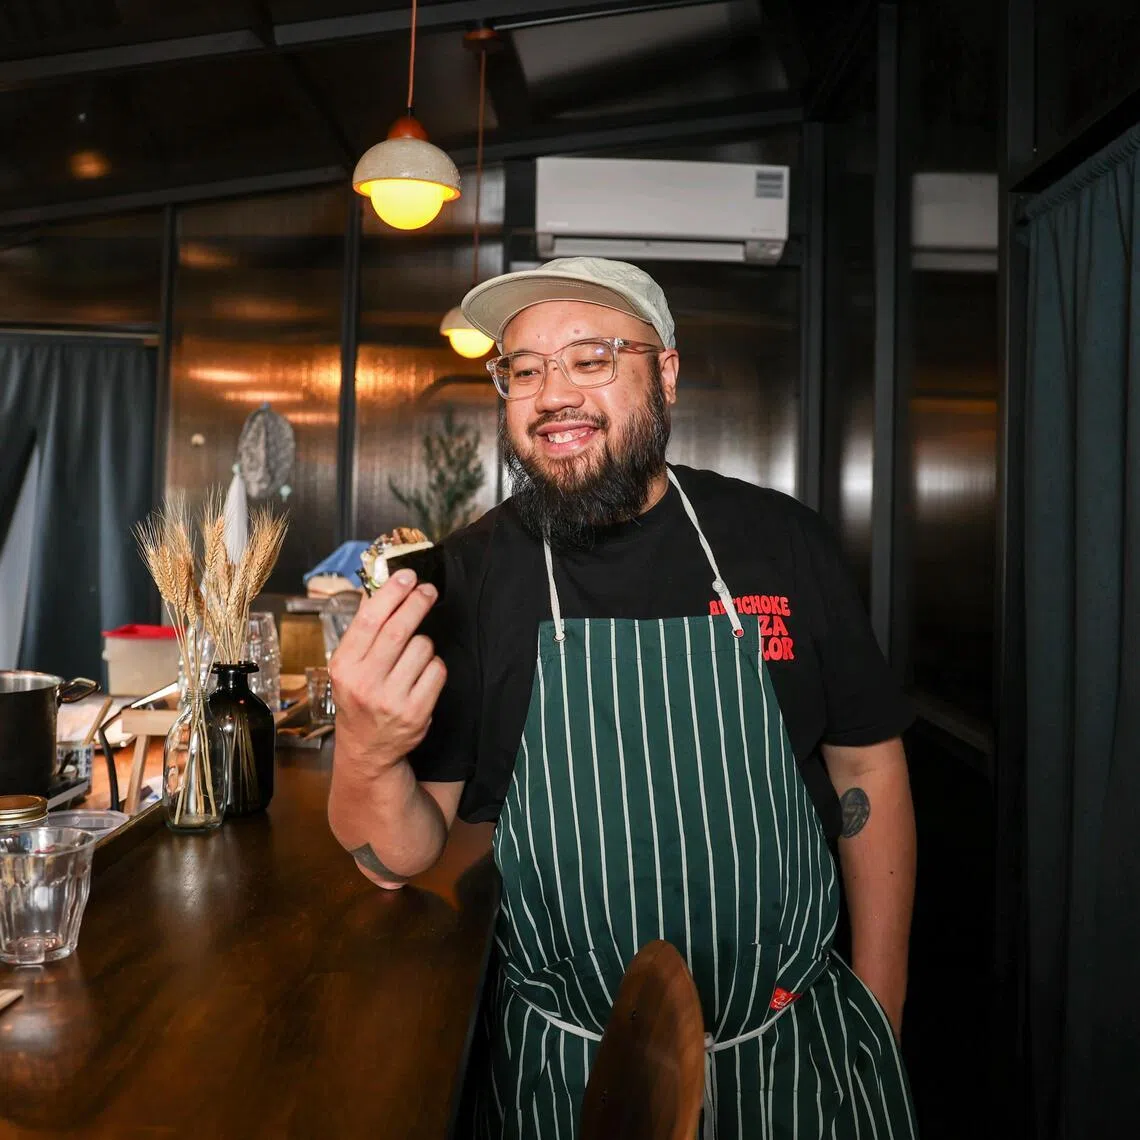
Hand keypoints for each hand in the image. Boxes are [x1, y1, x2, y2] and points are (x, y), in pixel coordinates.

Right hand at [328, 570, 446, 772]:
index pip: (369, 620)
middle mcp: (364, 683)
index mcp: (344, 666)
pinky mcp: (416, 712)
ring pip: (422, 648)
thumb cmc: (359, 697)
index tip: (407, 576)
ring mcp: (391, 699)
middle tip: (428, 590)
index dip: (391, 593)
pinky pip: (437, 670)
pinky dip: (434, 666)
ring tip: (413, 656)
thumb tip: (379, 589)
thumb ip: (362, 630)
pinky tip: (422, 675)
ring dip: (424, 643)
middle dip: (418, 603)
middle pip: (399, 630)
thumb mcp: (348, 666)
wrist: (368, 749)